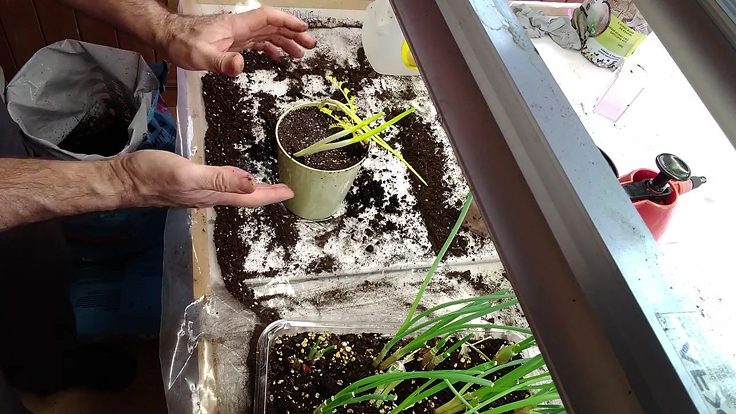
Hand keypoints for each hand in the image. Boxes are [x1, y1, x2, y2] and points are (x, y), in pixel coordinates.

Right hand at [115, 150, 292, 208]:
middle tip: (284, 189)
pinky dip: (232, 181)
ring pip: (232, 192)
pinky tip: (230, 176)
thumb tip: (252, 183)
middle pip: (244, 197)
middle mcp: (209, 197)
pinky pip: (218, 184)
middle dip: (266, 194)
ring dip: (251, 189)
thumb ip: (220, 178)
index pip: (250, 197)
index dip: (272, 195)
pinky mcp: (187, 184)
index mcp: (213, 195)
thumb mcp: (188, 174)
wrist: (122, 180)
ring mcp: (197, 192)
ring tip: (265, 185)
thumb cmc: (153, 175)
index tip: (291, 193)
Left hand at [160, 7, 315, 75]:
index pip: (267, 18)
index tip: (303, 29)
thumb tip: (241, 65)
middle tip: (309, 45)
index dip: (287, 22)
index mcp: (236, 26)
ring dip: (284, 41)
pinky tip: (277, 57)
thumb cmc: (181, 43)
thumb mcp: (200, 56)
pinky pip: (257, 42)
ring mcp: (236, 35)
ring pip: (267, 34)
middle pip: (272, 26)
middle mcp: (239, 28)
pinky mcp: (232, 42)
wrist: (167, 37)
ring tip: (299, 53)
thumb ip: (222, 62)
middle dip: (292, 34)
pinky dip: (270, 48)